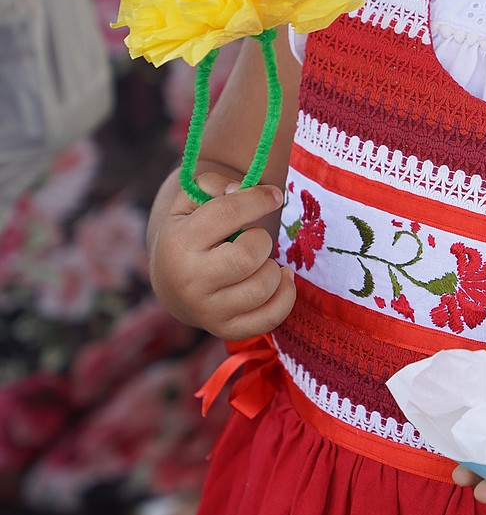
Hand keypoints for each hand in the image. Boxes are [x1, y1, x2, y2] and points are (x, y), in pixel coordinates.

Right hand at [149, 172, 295, 338]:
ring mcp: (207, 311)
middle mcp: (189, 281)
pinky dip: (285, 295)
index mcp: (177, 243)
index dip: (258, 199)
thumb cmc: (189, 233)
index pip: (227, 214)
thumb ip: (212, 184)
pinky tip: (280, 279)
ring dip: (273, 268)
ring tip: (263, 260)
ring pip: (263, 287)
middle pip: (248, 257)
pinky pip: (271, 318)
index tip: (275, 196)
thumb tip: (240, 190)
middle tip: (257, 238)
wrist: (171, 284)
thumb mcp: (188, 201)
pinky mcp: (226, 330)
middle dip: (262, 240)